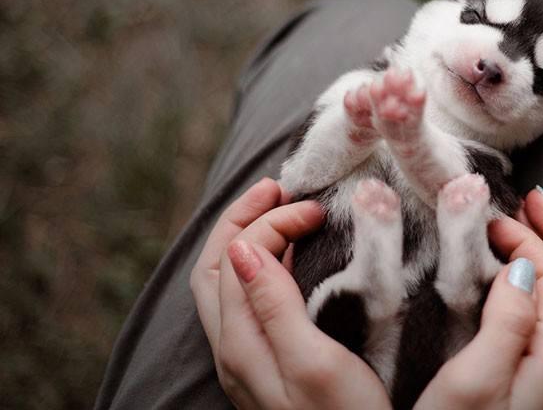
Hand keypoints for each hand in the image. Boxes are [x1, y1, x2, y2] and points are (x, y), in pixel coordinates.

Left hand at [190, 178, 391, 409]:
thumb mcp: (311, 362)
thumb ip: (272, 306)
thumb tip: (242, 247)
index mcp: (241, 341)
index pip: (238, 256)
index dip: (270, 221)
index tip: (317, 209)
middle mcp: (233, 346)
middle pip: (217, 263)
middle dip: (244, 217)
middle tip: (281, 187)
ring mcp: (246, 356)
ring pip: (227, 281)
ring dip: (249, 237)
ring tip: (282, 211)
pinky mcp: (264, 362)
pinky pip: (246, 298)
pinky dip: (262, 264)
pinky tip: (291, 259)